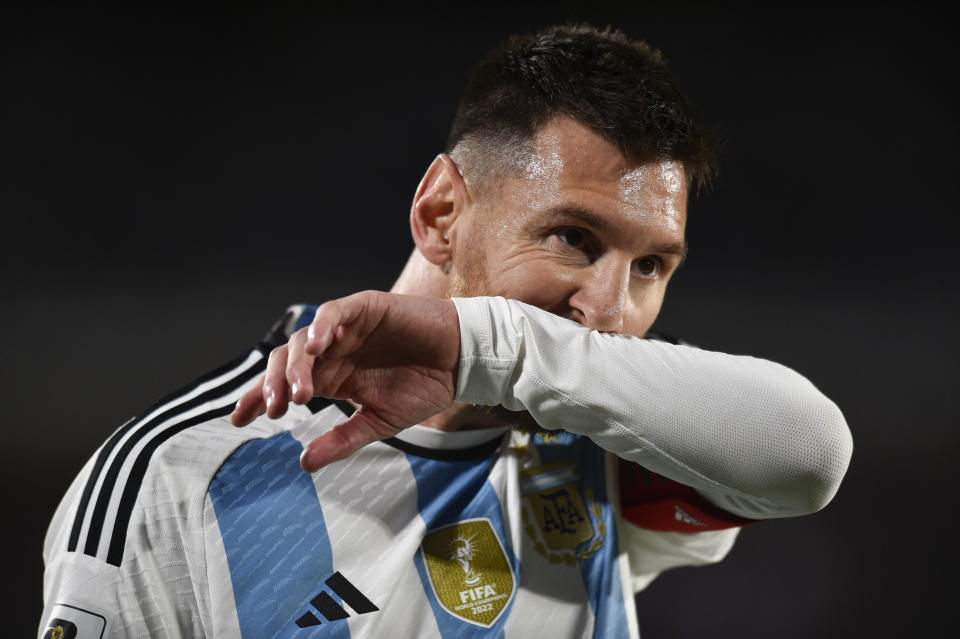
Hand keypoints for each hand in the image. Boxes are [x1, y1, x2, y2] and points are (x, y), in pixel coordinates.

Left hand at [231, 291, 460, 470]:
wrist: (460, 363)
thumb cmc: (423, 388)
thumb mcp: (378, 423)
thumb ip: (342, 439)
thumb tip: (304, 463)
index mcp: (331, 377)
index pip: (284, 385)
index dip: (259, 398)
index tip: (239, 420)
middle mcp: (332, 351)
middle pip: (285, 362)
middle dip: (272, 386)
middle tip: (275, 411)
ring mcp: (346, 328)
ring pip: (303, 339)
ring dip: (296, 366)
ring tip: (301, 394)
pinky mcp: (365, 308)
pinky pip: (333, 312)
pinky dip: (321, 326)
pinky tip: (317, 347)